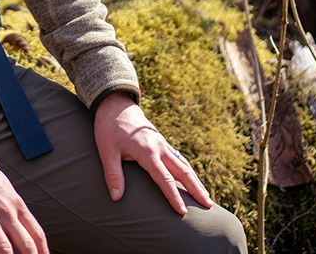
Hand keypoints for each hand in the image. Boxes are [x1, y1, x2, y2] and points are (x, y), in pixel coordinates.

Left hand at [94, 92, 212, 214]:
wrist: (115, 103)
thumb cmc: (109, 127)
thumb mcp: (106, 150)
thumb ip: (113, 174)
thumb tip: (116, 197)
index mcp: (148, 152)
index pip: (164, 179)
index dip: (173, 196)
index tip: (183, 212)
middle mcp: (159, 148)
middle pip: (183, 171)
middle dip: (196, 189)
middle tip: (208, 206)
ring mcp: (162, 144)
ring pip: (183, 164)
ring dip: (195, 180)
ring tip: (206, 196)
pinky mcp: (161, 142)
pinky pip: (178, 158)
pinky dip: (187, 170)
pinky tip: (191, 178)